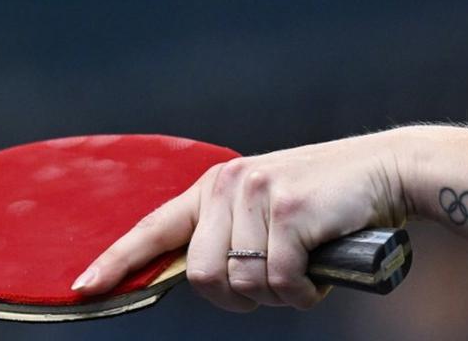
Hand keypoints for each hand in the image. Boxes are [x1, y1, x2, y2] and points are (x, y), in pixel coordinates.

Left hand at [71, 129, 410, 311]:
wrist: (383, 170)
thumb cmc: (324, 203)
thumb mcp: (265, 209)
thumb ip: (230, 235)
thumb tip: (206, 281)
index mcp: (214, 187)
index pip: (154, 228)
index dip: (117, 261)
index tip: (84, 287)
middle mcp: (227, 185)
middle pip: (200, 276)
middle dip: (237, 297)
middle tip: (275, 284)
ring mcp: (256, 195)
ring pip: (242, 283)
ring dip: (277, 295)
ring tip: (303, 269)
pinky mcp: (289, 211)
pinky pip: (280, 282)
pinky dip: (303, 292)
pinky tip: (319, 271)